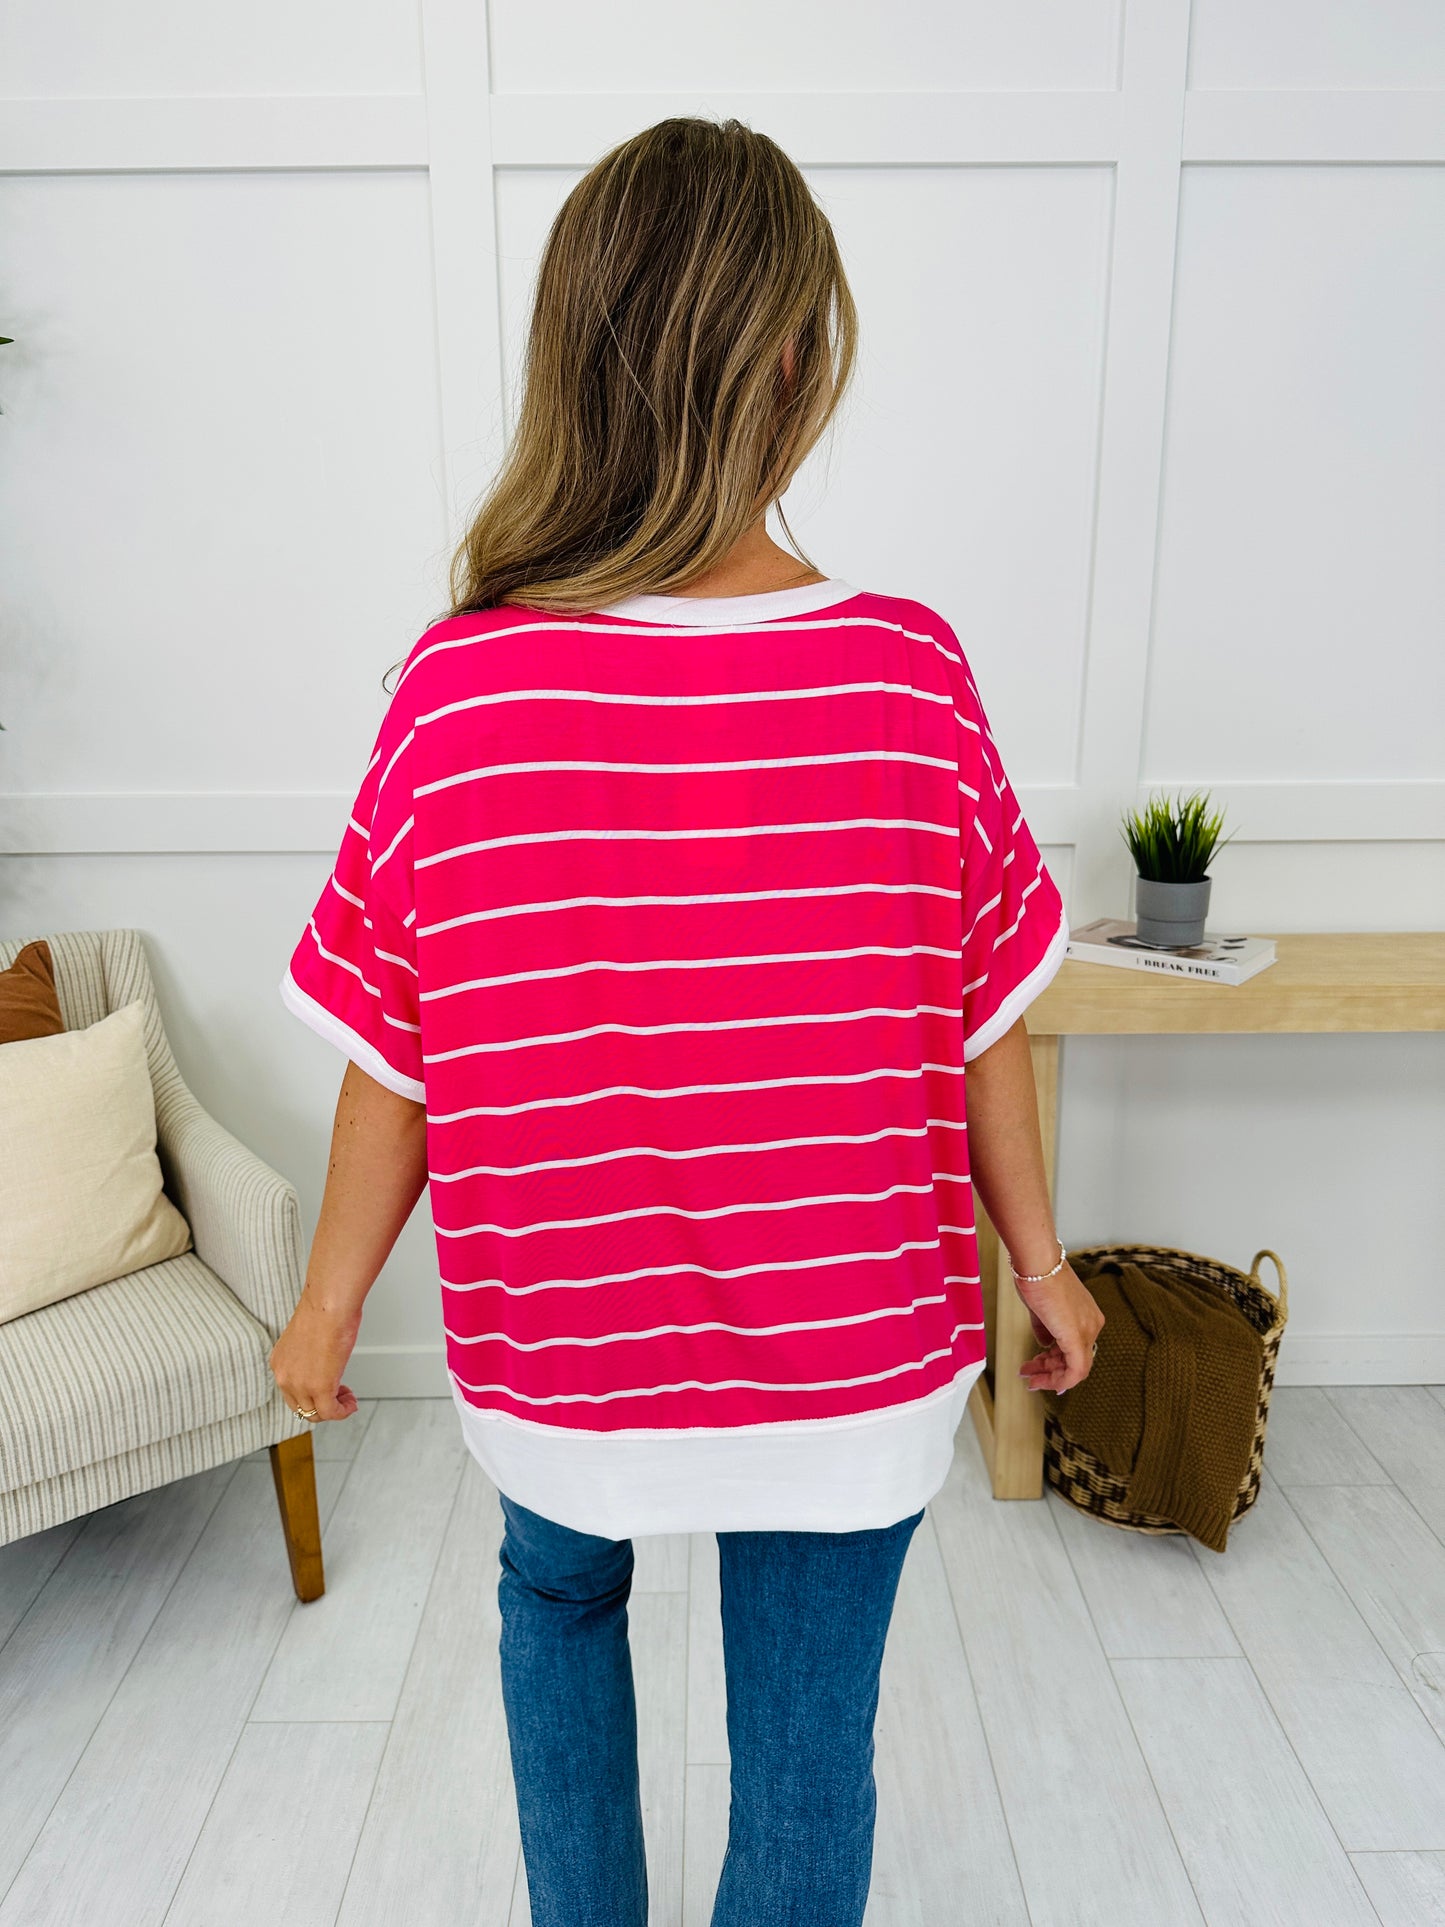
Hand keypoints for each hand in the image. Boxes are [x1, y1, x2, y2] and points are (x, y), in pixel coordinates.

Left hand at [268, 1293, 360, 1421]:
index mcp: (279, 1362)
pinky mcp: (320, 1388)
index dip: (312, 1394)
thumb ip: (311, 1355)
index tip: (329, 1387)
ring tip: (348, 1400)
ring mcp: (300, 1385)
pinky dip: (343, 1412)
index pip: (291, 1392)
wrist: (329, 1304)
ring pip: (315, 1414)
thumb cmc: (325, 1310)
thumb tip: (326, 1359)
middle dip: (322, 1406)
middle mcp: (284, 1376)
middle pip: (301, 1408)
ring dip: (335, 1409)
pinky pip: (331, 1413)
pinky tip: (351, 1404)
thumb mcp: (308, 1337)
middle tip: (340, 1396)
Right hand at [1013, 1261, 1103, 1394]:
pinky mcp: (1077, 1337)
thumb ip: (1045, 1329)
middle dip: (1050, 1371)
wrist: (1037, 1263)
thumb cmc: (1037, 1276)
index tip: (1040, 1369)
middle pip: (1076, 1361)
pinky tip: (1038, 1380)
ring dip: (1049, 1376)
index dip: (1058, 1363)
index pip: (1077, 1349)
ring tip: (1028, 1377)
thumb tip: (1045, 1344)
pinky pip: (1074, 1370)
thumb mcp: (1041, 1308)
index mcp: (1087, 1316)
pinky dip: (1057, 1380)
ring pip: (1074, 1368)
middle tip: (1030, 1376)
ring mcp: (1087, 1331)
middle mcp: (1093, 1325)